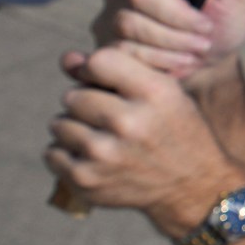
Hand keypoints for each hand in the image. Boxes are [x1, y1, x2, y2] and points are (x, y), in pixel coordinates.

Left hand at [46, 46, 244, 229]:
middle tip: (107, 117)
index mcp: (153, 93)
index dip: (97, 71)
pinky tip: (93, 157)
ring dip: (74, 128)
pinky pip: (52, 153)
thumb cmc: (174, 129)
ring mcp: (104, 153)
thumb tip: (66, 58)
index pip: (97, 62)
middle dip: (85, 103)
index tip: (107, 84)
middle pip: (72, 95)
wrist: (192, 185)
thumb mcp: (163, 92)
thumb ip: (117, 70)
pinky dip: (67, 154)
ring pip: (58, 124)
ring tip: (102, 137)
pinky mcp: (86, 179)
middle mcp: (128, 122)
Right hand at [91, 0, 244, 79]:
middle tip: (206, 30)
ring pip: (131, 23)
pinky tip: (180, 61)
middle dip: (178, 16)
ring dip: (172, 41)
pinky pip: (124, 50)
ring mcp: (118, 11)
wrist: (209, 63)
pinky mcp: (111, 41)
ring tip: (199, 48)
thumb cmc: (221, 20)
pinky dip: (159, 59)